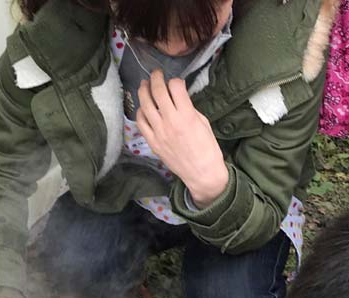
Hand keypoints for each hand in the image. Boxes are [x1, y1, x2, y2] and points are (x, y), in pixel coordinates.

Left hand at [137, 70, 229, 206]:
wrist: (202, 173)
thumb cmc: (207, 148)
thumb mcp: (203, 123)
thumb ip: (189, 108)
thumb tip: (178, 98)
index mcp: (186, 115)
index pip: (175, 87)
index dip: (175, 80)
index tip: (176, 82)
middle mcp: (170, 121)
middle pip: (158, 91)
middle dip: (156, 78)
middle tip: (156, 73)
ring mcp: (159, 132)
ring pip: (145, 105)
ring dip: (143, 91)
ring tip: (144, 84)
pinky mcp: (153, 142)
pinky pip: (141, 123)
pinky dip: (140, 112)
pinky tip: (142, 107)